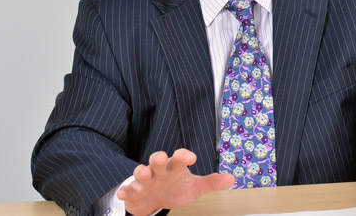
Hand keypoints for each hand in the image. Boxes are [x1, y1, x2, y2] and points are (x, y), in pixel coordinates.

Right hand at [117, 148, 234, 215]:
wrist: (154, 200)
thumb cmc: (176, 188)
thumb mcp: (194, 187)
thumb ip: (211, 183)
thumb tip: (231, 179)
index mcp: (175, 167)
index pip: (179, 157)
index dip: (184, 156)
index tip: (192, 158)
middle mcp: (160, 170)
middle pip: (157, 159)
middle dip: (158, 158)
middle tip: (161, 157)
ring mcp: (146, 181)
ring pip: (141, 172)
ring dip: (141, 172)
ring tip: (144, 173)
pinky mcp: (135, 192)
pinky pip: (129, 189)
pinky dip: (126, 191)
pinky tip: (124, 193)